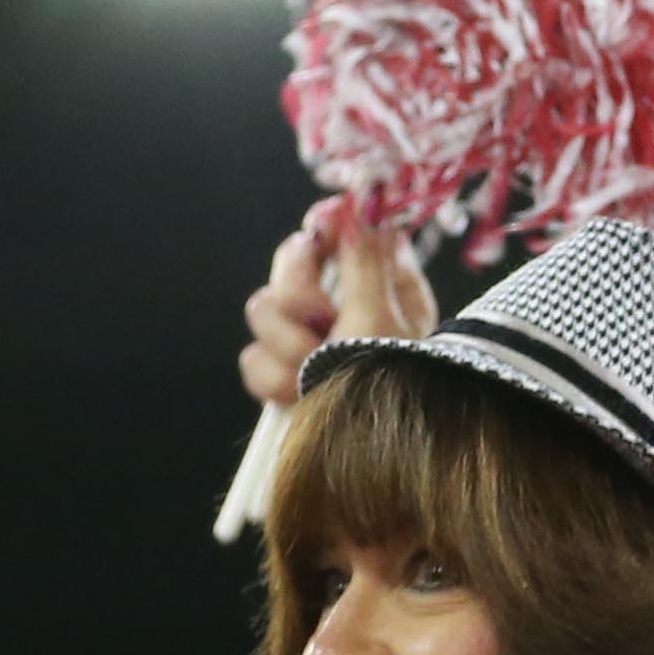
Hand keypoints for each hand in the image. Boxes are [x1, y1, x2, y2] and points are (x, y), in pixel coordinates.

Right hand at [238, 198, 436, 407]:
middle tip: (323, 319)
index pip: (334, 231)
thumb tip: (364, 198)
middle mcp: (341, 306)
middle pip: (286, 265)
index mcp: (377, 283)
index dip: (320, 226)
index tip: (319, 232)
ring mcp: (311, 341)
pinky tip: (299, 394)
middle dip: (297, 293)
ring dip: (288, 344)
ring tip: (318, 370)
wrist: (389, 457)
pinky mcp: (286, 378)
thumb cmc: (400, 383)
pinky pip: (253, 360)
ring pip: (261, 313)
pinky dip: (274, 380)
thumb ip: (366, 257)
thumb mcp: (385, 316)